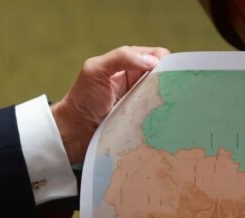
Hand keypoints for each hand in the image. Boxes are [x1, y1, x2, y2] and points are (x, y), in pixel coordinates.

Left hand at [51, 46, 169, 164]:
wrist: (72, 133)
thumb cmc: (81, 99)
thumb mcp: (95, 70)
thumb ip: (121, 57)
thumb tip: (153, 61)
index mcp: (129, 64)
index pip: (157, 56)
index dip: (165, 62)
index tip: (165, 74)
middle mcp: (137, 82)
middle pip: (165, 77)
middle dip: (170, 82)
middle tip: (171, 94)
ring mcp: (140, 103)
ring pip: (164, 97)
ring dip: (167, 102)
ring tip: (170, 109)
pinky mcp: (141, 122)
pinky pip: (158, 117)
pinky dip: (162, 117)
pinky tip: (164, 121)